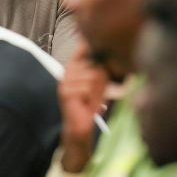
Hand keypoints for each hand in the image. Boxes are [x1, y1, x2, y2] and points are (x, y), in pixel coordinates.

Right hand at [59, 41, 107, 171]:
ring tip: (94, 100)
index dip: (94, 53)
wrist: (80, 127)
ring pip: (92, 77)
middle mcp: (67, 71)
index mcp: (73, 66)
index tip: (103, 61)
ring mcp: (65, 81)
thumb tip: (111, 55)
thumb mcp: (97, 84)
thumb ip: (100, 69)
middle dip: (101, 81)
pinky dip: (92, 98)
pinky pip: (87, 88)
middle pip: (93, 65)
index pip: (83, 49)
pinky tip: (88, 105)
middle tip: (100, 94)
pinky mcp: (65, 92)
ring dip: (98, 91)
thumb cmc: (91, 104)